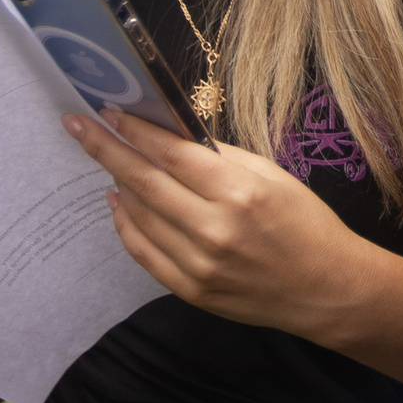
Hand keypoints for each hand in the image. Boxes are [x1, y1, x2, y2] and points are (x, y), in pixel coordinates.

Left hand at [66, 111, 378, 336]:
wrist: (325, 288)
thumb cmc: (305, 223)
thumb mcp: (272, 175)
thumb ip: (220, 158)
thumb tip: (172, 136)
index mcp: (240, 192)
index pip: (172, 154)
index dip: (136, 131)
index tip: (110, 111)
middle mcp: (215, 229)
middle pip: (144, 182)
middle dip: (106, 149)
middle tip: (78, 126)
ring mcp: (199, 264)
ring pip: (139, 216)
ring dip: (117, 183)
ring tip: (107, 160)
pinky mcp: (191, 290)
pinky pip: (143, 252)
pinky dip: (125, 224)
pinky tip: (117, 202)